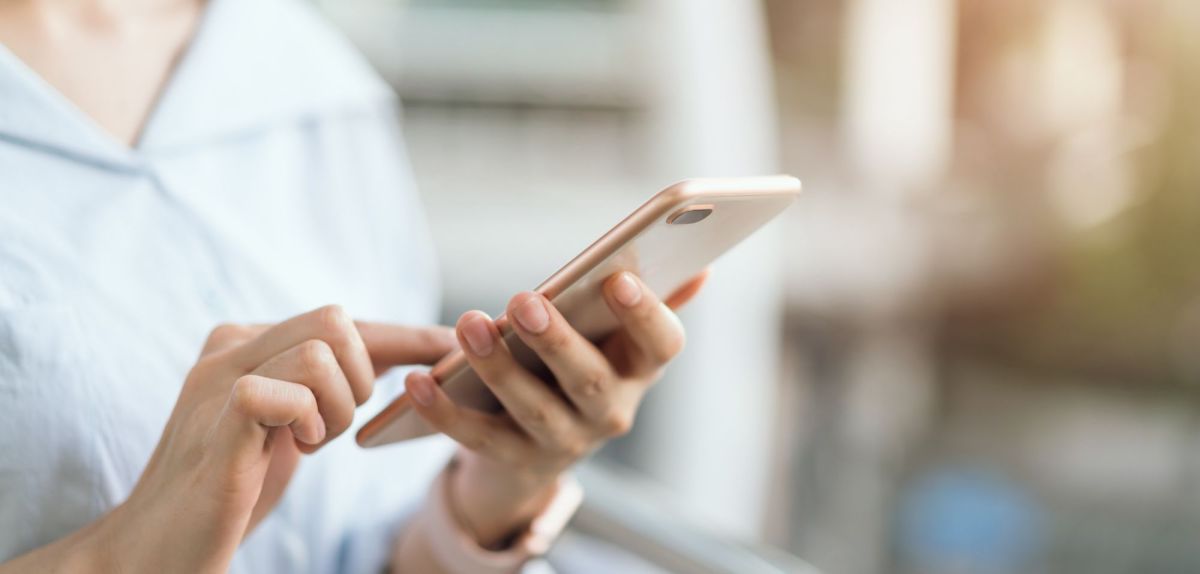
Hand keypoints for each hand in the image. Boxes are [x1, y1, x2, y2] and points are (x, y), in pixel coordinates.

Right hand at [16, 306, 453, 573]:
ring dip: (336, 408)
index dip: (404, 336)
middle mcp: (229, 345)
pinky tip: (292, 449)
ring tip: (307, 444)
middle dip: (360, 377)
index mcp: (247, 342)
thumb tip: (386, 361)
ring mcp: (219, 376)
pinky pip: (290, 389)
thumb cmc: (229, 489)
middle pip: (336, 320)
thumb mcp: (286, 426)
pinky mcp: (220, 415)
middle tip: (332, 428)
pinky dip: (308, 421)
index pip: (341, 322)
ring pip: (321, 351)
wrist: (158, 544)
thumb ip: (318, 386)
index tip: (452, 349)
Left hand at [404, 271, 706, 545]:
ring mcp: (564, 443)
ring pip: (534, 410)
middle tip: (524, 301)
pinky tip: (418, 382)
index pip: (662, 344)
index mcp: (639, 369)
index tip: (618, 278)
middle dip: (557, 342)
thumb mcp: (615, 337)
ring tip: (468, 326)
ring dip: (500, 369)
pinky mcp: (514, 461)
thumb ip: (651, 297)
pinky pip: (478, 439)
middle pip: (589, 380)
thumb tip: (699, 265)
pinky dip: (445, 413)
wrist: (540, 447)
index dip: (646, 314)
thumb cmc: (581, 364)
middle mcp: (611, 412)